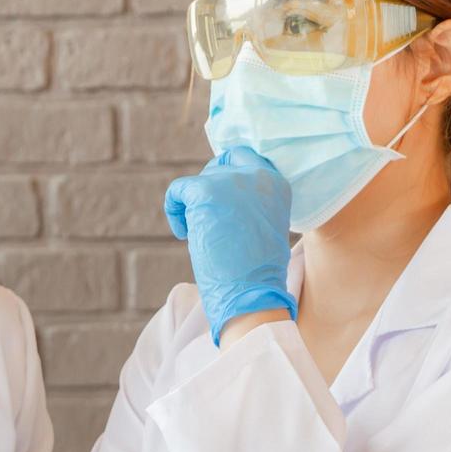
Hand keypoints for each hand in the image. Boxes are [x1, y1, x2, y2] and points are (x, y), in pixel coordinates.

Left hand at [163, 145, 295, 345]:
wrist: (253, 294)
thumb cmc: (257, 271)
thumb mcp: (263, 223)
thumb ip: (249, 200)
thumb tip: (220, 192)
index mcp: (276, 182)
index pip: (244, 158)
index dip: (224, 177)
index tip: (218, 204)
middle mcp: (258, 174)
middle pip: (219, 166)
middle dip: (208, 191)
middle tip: (207, 222)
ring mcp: (232, 180)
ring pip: (199, 180)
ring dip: (192, 205)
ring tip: (198, 233)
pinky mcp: (206, 191)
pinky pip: (178, 190)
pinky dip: (173, 210)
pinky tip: (183, 232)